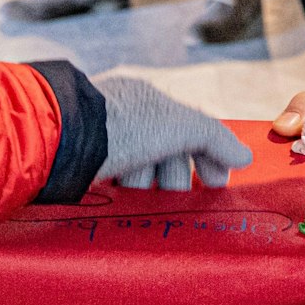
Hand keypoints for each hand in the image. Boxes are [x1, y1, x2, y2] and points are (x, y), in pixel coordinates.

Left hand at [91, 67, 253, 188]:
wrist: (59, 139)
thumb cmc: (122, 125)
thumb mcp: (178, 124)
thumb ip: (214, 138)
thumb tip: (245, 156)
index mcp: (145, 100)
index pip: (189, 129)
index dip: (208, 156)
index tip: (216, 184)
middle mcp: (122, 117)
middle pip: (165, 155)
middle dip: (174, 176)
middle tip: (173, 195)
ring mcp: (98, 142)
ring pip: (138, 173)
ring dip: (146, 188)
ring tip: (137, 194)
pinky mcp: (78, 167)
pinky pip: (112, 187)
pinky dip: (122, 197)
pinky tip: (121, 204)